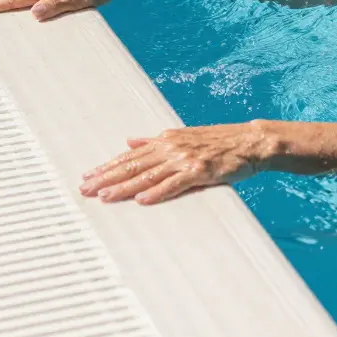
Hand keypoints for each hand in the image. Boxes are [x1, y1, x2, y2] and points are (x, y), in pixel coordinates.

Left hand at [80, 122, 274, 204]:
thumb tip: (130, 141)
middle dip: (107, 178)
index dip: (107, 167)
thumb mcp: (185, 137)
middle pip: (133, 165)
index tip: (88, 177)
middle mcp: (172, 148)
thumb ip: (155, 142)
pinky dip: (157, 192)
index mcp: (166, 140)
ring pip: (149, 175)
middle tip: (84, 190)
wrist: (251, 141)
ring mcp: (186, 159)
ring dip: (125, 187)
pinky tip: (142, 200)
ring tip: (104, 197)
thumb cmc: (220, 141)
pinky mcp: (201, 171)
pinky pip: (175, 184)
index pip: (130, 156)